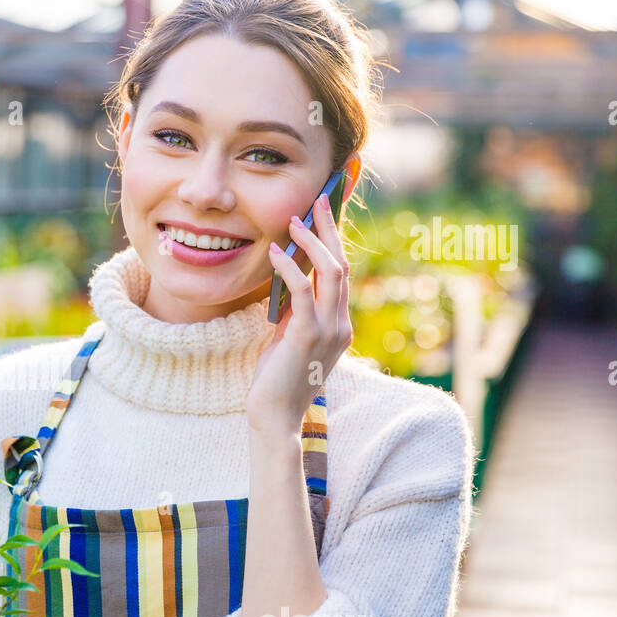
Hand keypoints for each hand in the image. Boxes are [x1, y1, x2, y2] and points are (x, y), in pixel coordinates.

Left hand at [249, 191, 352, 431]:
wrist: (275, 416)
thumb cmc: (277, 381)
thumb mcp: (289, 340)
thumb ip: (295, 314)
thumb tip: (287, 284)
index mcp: (340, 325)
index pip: (340, 274)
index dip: (333, 242)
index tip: (323, 215)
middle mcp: (341, 324)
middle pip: (341, 264)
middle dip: (330, 229)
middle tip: (319, 200)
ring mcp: (328, 330)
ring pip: (329, 272)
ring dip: (311, 242)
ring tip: (294, 221)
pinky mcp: (306, 336)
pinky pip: (301, 291)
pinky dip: (289, 267)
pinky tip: (275, 252)